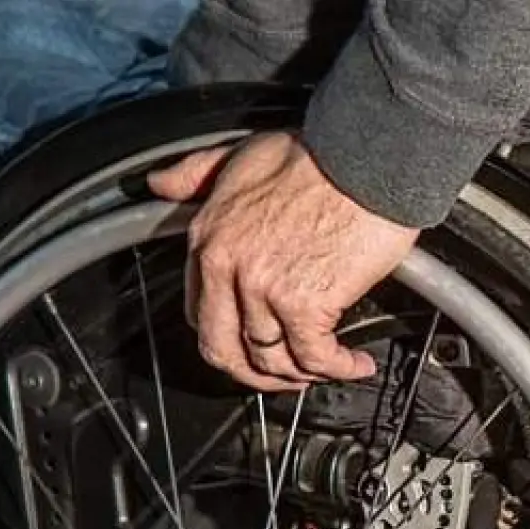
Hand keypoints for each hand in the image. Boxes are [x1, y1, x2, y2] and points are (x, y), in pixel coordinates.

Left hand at [147, 132, 419, 391]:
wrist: (368, 158)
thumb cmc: (319, 155)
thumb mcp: (242, 153)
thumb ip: (198, 172)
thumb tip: (161, 183)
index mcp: (209, 236)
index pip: (200, 313)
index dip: (229, 338)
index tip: (254, 342)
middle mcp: (229, 267)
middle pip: (225, 350)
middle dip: (256, 375)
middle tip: (286, 375)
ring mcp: (265, 289)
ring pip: (272, 360)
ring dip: (303, 375)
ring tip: (329, 368)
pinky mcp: (306, 303)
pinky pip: (315, 357)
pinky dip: (338, 368)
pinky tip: (356, 363)